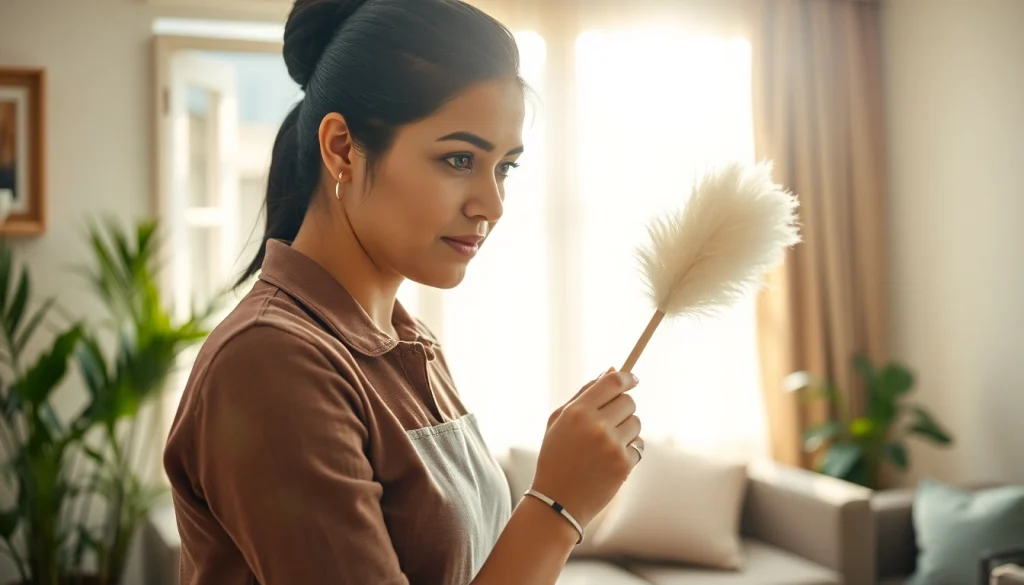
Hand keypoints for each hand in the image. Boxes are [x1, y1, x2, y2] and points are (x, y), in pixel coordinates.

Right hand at [530, 369, 643, 528]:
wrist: (556, 502)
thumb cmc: (556, 457)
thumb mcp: (559, 421)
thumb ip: (584, 393)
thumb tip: (612, 370)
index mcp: (577, 412)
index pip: (612, 382)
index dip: (627, 377)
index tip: (632, 378)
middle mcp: (596, 426)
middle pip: (628, 401)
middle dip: (623, 407)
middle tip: (611, 419)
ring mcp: (612, 446)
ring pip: (636, 423)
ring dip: (626, 429)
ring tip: (606, 444)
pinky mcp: (624, 465)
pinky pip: (638, 446)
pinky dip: (628, 450)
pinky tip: (609, 461)